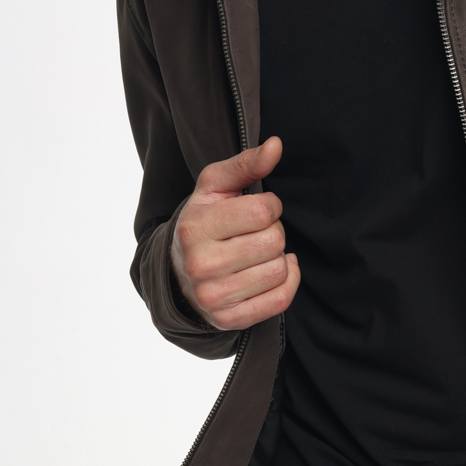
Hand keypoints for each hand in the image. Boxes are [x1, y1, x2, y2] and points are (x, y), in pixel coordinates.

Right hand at [170, 137, 299, 330]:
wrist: (178, 273)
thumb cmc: (204, 222)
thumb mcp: (215, 187)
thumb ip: (246, 163)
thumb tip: (276, 145)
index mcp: (196, 227)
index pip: (263, 211)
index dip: (270, 206)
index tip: (258, 209)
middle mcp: (201, 265)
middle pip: (275, 240)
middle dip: (273, 231)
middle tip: (254, 233)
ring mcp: (214, 296)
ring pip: (280, 270)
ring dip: (278, 257)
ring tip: (258, 253)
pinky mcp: (229, 319)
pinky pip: (281, 300)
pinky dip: (287, 282)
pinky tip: (271, 271)